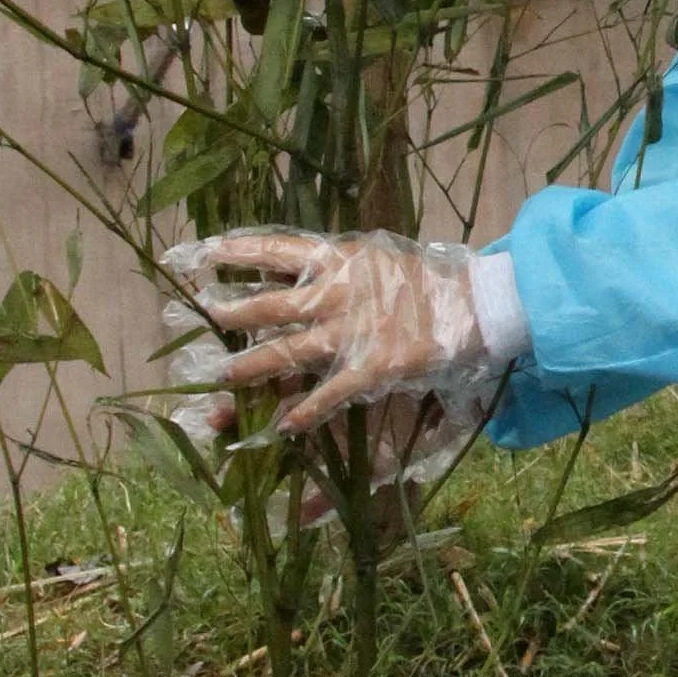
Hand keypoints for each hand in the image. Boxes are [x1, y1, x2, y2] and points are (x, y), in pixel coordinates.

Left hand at [167, 228, 494, 433]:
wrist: (476, 304)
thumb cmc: (426, 280)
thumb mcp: (378, 258)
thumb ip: (339, 265)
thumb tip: (300, 264)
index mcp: (340, 258)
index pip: (276, 249)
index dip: (236, 251)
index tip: (204, 253)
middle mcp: (337, 293)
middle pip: (269, 304)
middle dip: (230, 313)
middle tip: (200, 316)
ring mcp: (351, 332)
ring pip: (286, 352)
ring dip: (250, 367)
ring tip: (221, 378)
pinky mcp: (371, 368)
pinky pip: (327, 395)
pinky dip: (303, 413)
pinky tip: (283, 427)